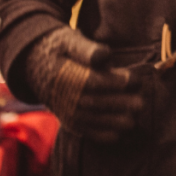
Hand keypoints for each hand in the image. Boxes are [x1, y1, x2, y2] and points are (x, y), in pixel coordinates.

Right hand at [24, 26, 144, 143]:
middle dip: (122, 105)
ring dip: (116, 122)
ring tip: (134, 118)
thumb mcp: (69, 40)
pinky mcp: (70, 122)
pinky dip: (105, 135)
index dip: (117, 82)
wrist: (34, 65)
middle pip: (98, 103)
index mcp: (68, 76)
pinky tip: (120, 132)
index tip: (135, 80)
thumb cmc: (59, 49)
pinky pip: (88, 132)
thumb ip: (87, 49)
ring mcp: (68, 112)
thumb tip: (104, 56)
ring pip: (95, 120)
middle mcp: (67, 97)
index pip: (96, 82)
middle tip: (141, 103)